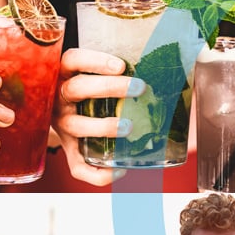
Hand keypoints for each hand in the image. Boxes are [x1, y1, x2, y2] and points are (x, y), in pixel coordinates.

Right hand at [53, 48, 138, 185]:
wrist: (61, 114)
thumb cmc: (90, 90)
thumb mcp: (94, 74)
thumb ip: (121, 71)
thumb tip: (174, 66)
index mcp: (66, 75)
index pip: (73, 61)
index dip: (94, 62)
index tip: (121, 66)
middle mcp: (60, 99)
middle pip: (77, 89)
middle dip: (109, 88)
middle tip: (139, 87)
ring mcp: (62, 126)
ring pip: (76, 125)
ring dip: (103, 126)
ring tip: (128, 127)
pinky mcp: (69, 150)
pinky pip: (77, 167)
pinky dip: (97, 174)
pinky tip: (120, 171)